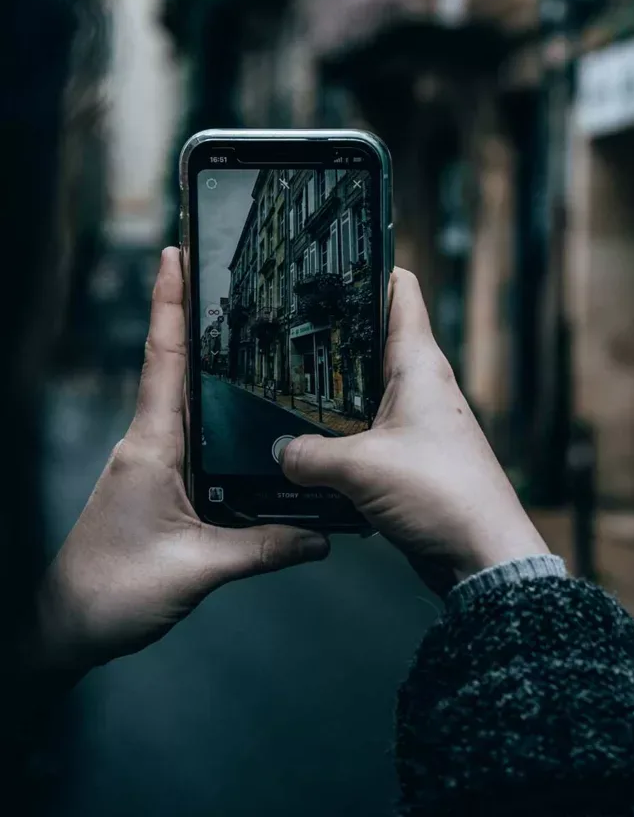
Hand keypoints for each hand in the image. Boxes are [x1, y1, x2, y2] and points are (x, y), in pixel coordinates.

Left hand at [34, 248, 328, 676]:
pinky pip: (187, 432)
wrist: (65, 624)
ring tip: (238, 325)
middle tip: (217, 271)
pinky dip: (207, 407)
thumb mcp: (197, 569)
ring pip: (180, 397)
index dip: (169, 305)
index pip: (163, 361)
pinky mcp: (155, 481)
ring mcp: (149, 461)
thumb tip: (321, 536)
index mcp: (151, 447)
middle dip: (189, 314)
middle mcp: (148, 443)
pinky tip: (238, 411)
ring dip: (200, 357)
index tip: (175, 255)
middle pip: (172, 364)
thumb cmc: (113, 591)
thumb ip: (263, 548)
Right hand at [283, 269, 547, 591]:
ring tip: (282, 389)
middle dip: (332, 336)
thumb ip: (308, 456)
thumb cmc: (442, 495)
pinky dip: (340, 437)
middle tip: (283, 329)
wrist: (482, 556)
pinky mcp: (411, 458)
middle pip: (372, 341)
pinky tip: (307, 448)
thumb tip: (279, 452)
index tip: (329, 261)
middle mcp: (421, 386)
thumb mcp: (360, 468)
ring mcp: (417, 422)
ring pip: (365, 392)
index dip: (367, 269)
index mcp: (419, 365)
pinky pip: (367, 434)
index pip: (400, 292)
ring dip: (331, 395)